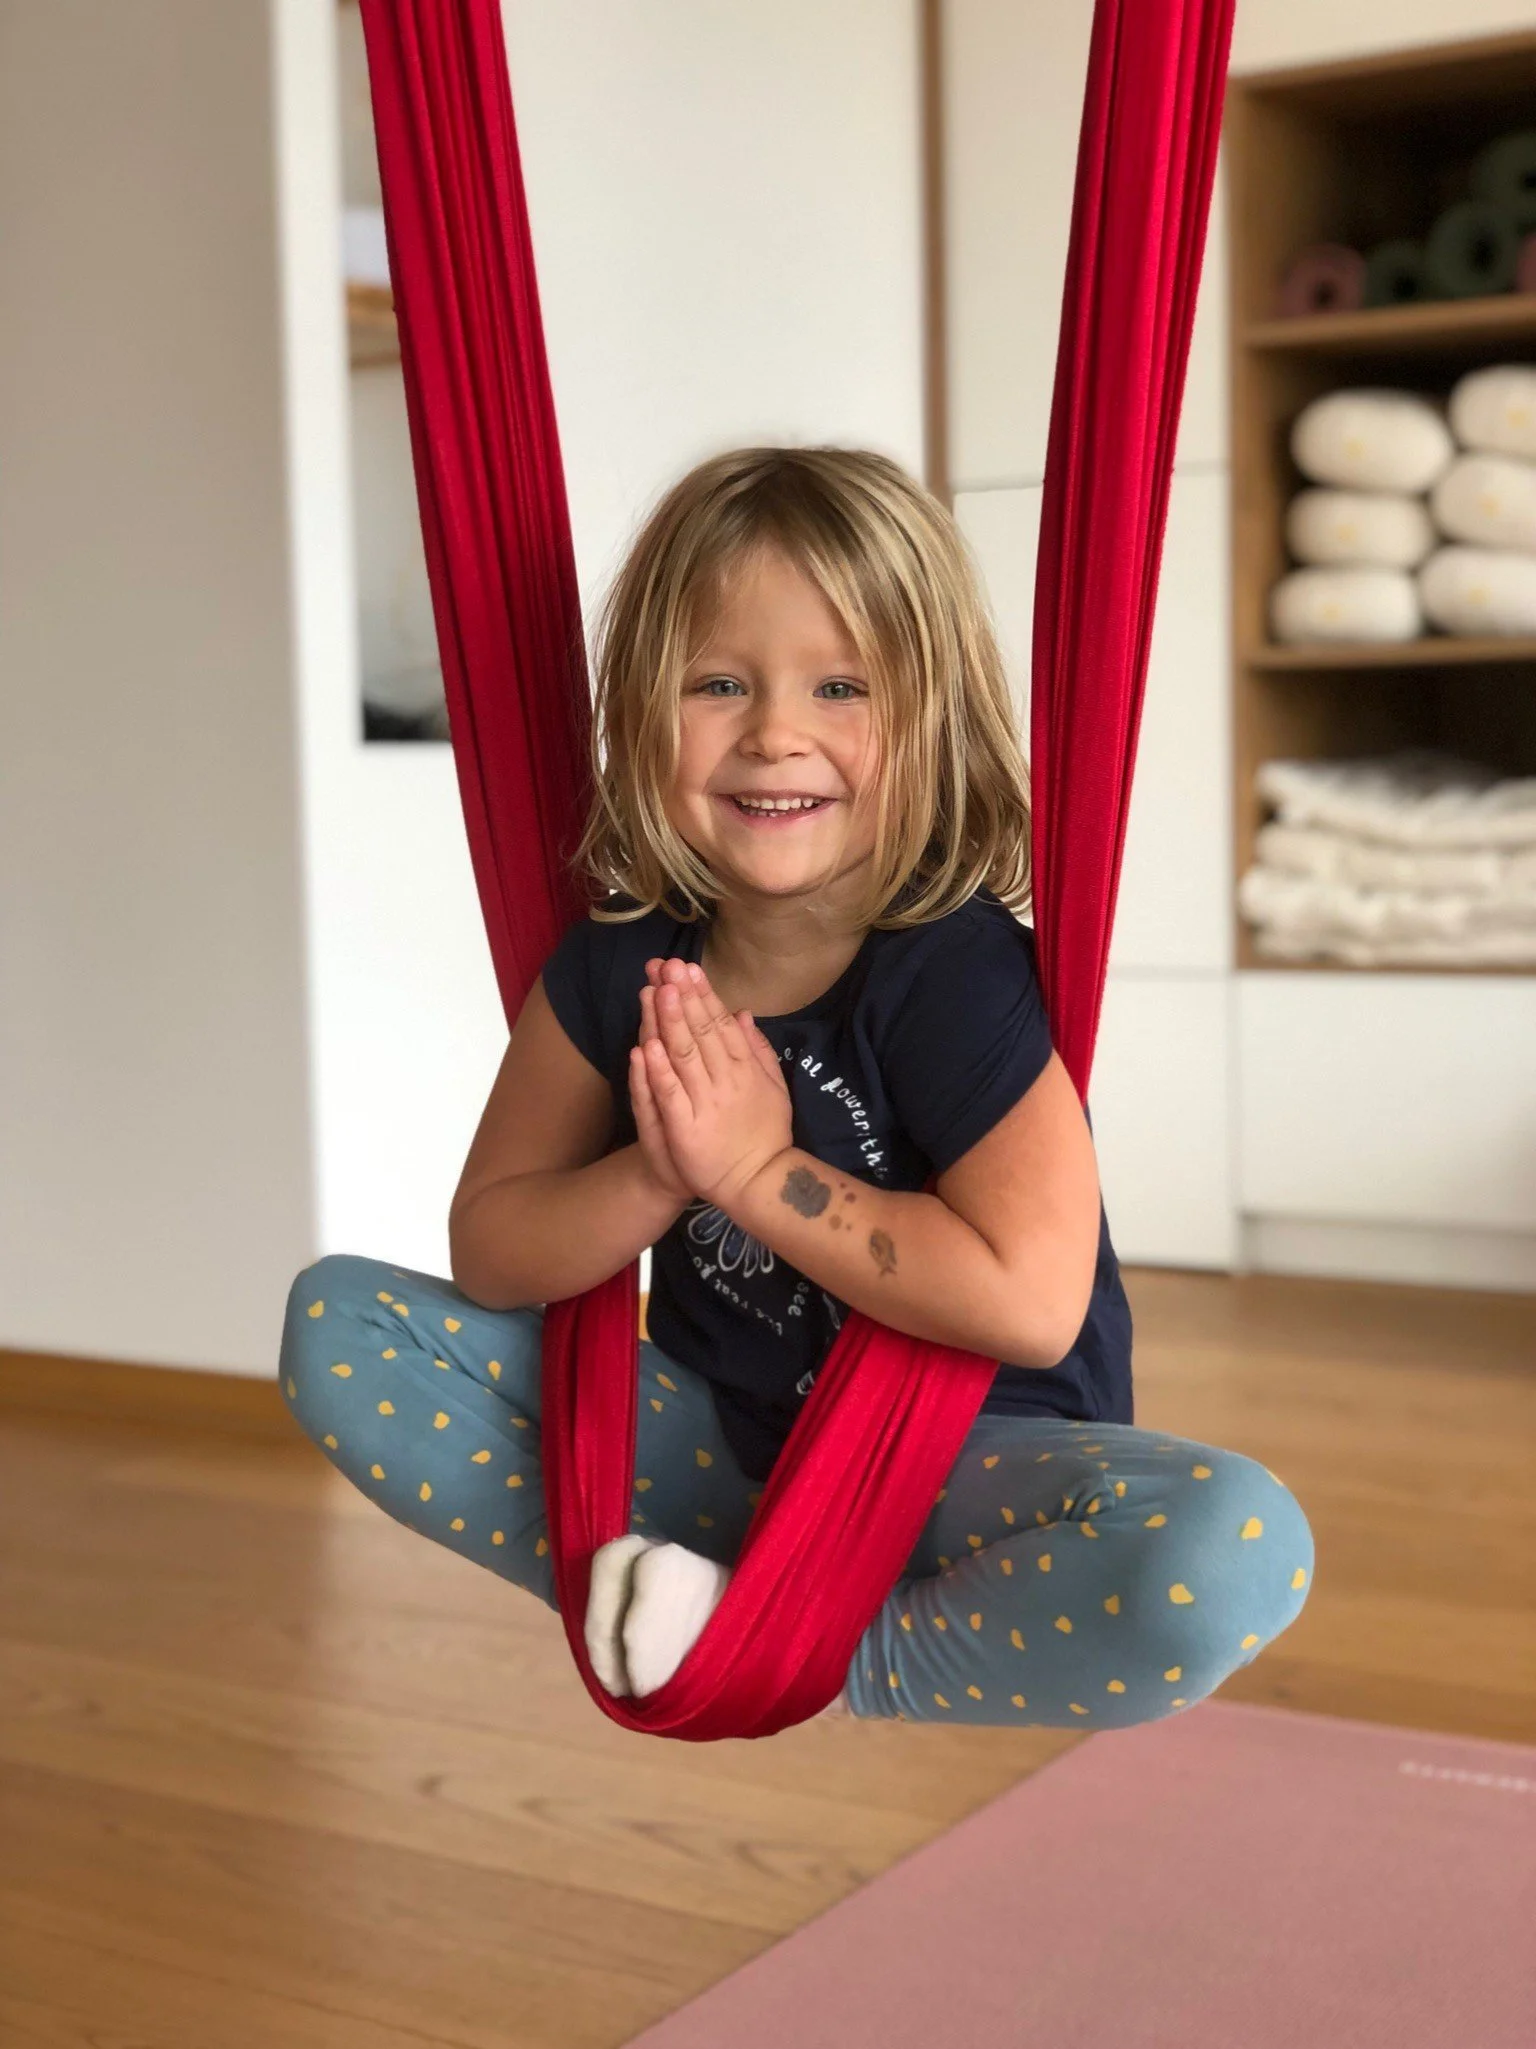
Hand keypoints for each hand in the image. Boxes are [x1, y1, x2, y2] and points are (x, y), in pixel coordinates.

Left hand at [628, 957, 793, 1210]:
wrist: (757, 1182)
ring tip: (655, 991)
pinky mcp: (686, 1129)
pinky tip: (646, 1046)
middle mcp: (726, 1081)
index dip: (703, 995)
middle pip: (700, 1032)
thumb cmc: (763, 1134)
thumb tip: (742, 1013)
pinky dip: (658, 1071)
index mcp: (746, 1069)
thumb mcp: (773, 1087)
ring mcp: (706, 1104)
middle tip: (666, 966)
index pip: (720, 1025)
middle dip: (683, 997)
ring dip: (668, 1022)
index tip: (688, 968)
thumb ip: (758, 1050)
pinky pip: (670, 1095)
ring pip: (684, 1056)